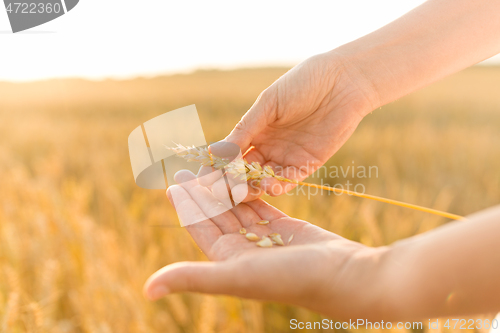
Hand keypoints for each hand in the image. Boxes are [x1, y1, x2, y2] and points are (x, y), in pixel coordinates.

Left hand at [144, 170, 388, 319]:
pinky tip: (241, 174)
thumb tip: (146, 290)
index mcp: (228, 261)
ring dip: (224, 188)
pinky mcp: (285, 227)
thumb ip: (193, 278)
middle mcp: (243, 251)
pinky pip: (261, 204)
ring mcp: (264, 238)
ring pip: (238, 207)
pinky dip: (251, 189)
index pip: (200, 228)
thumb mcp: (236, 277)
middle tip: (186, 168)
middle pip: (216, 215)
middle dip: (201, 192)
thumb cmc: (289, 278)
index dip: (186, 206)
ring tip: (210, 167)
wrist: (343, 277)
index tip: (173, 184)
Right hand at [223, 52, 377, 199]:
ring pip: (264, 180)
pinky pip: (288, 181)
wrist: (342, 81)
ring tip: (245, 190)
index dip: (218, 167)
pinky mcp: (307, 164)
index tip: (205, 177)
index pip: (231, 154)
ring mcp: (286, 157)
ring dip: (253, 187)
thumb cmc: (303, 83)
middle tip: (224, 190)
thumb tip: (215, 153)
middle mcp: (268, 147)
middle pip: (244, 172)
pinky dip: (278, 186)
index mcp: (255, 130)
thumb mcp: (269, 104)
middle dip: (233, 182)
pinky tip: (270, 186)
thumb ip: (245, 129)